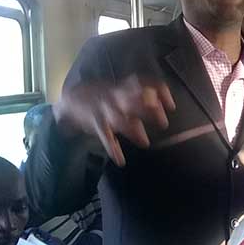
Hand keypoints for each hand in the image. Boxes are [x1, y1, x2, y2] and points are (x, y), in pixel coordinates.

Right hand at [53, 75, 174, 166]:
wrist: (72, 98)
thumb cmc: (105, 98)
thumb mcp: (122, 94)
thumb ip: (140, 102)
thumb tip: (159, 111)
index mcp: (125, 87)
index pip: (145, 84)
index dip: (160, 93)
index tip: (171, 106)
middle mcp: (116, 96)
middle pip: (135, 99)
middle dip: (150, 109)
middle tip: (164, 123)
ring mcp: (105, 109)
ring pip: (120, 118)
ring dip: (133, 130)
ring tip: (145, 143)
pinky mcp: (95, 122)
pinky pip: (105, 136)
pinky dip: (112, 148)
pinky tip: (120, 160)